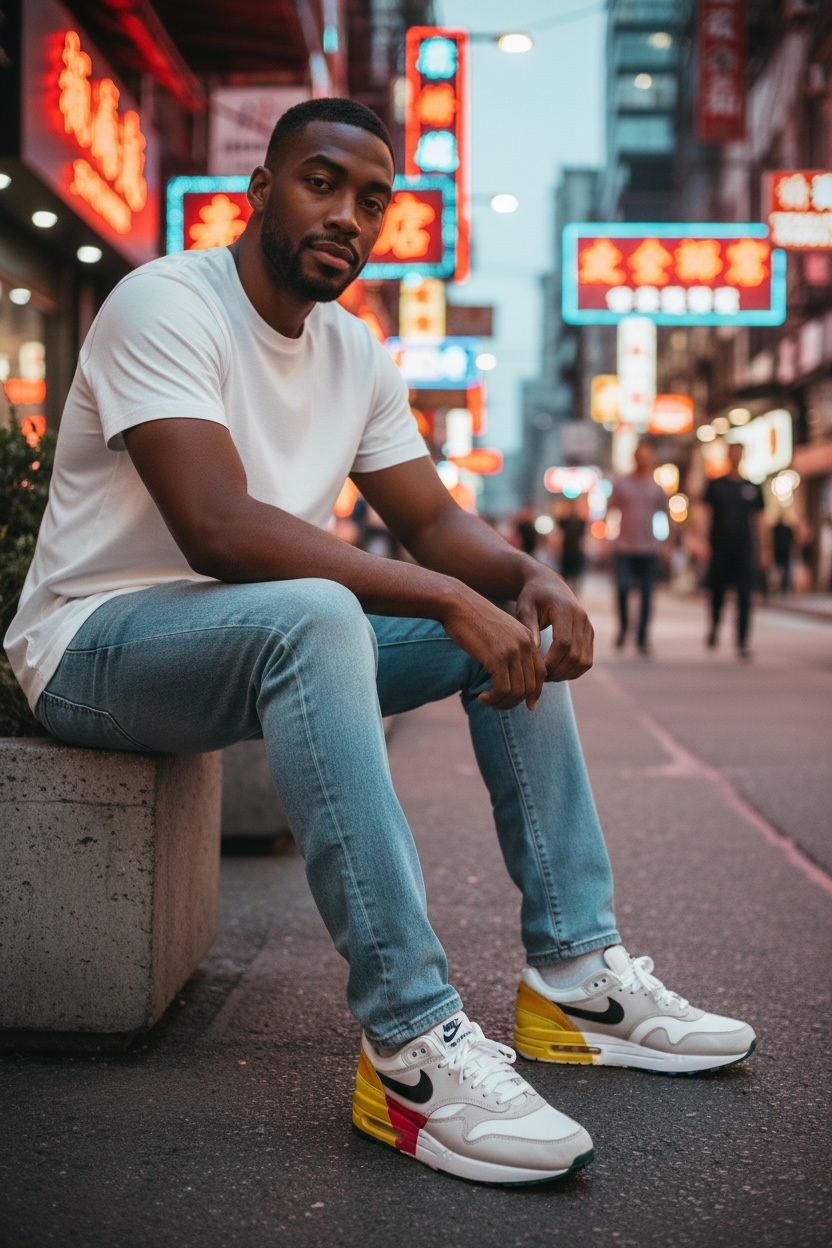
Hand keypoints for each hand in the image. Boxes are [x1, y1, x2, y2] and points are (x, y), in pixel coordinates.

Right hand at [440, 587, 546, 711]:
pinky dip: (493, 699)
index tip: (526, 705)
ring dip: (503, 704)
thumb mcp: (498, 634)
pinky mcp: (497, 657)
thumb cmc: (471, 619)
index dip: (534, 693)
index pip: (541, 673)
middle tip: (498, 707)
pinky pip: (503, 689)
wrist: (457, 604)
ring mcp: (513, 651)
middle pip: (531, 686)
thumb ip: (508, 650)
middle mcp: (525, 644)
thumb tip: (509, 676)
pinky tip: (481, 698)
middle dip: (515, 702)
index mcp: (528, 638)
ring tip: (488, 703)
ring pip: (517, 691)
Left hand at [514, 569, 593, 681]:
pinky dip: (574, 671)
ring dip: (566, 674)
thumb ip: (529, 629)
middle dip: (557, 671)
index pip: (563, 643)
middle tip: (540, 678)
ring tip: (547, 677)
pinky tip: (557, 672)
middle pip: (575, 655)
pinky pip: (587, 661)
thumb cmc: (532, 597)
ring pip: (584, 661)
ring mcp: (589, 627)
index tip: (536, 670)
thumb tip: (534, 655)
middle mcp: (582, 618)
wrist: (549, 585)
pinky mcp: (590, 635)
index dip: (551, 661)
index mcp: (565, 609)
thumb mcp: (525, 609)